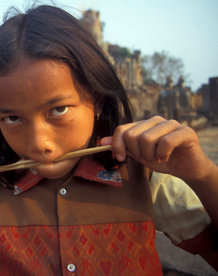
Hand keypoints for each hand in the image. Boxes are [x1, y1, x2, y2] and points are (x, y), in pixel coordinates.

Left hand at [101, 116, 215, 182]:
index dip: (117, 145)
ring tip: (158, 159)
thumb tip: (102, 142)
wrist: (186, 168)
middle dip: (137, 153)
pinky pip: (166, 141)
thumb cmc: (161, 160)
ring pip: (147, 139)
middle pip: (132, 135)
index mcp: (143, 124)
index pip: (122, 130)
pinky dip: (163, 154)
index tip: (120, 158)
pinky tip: (166, 158)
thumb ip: (122, 146)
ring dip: (150, 156)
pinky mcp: (185, 131)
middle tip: (147, 159)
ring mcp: (171, 124)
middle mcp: (156, 120)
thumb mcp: (138, 154)